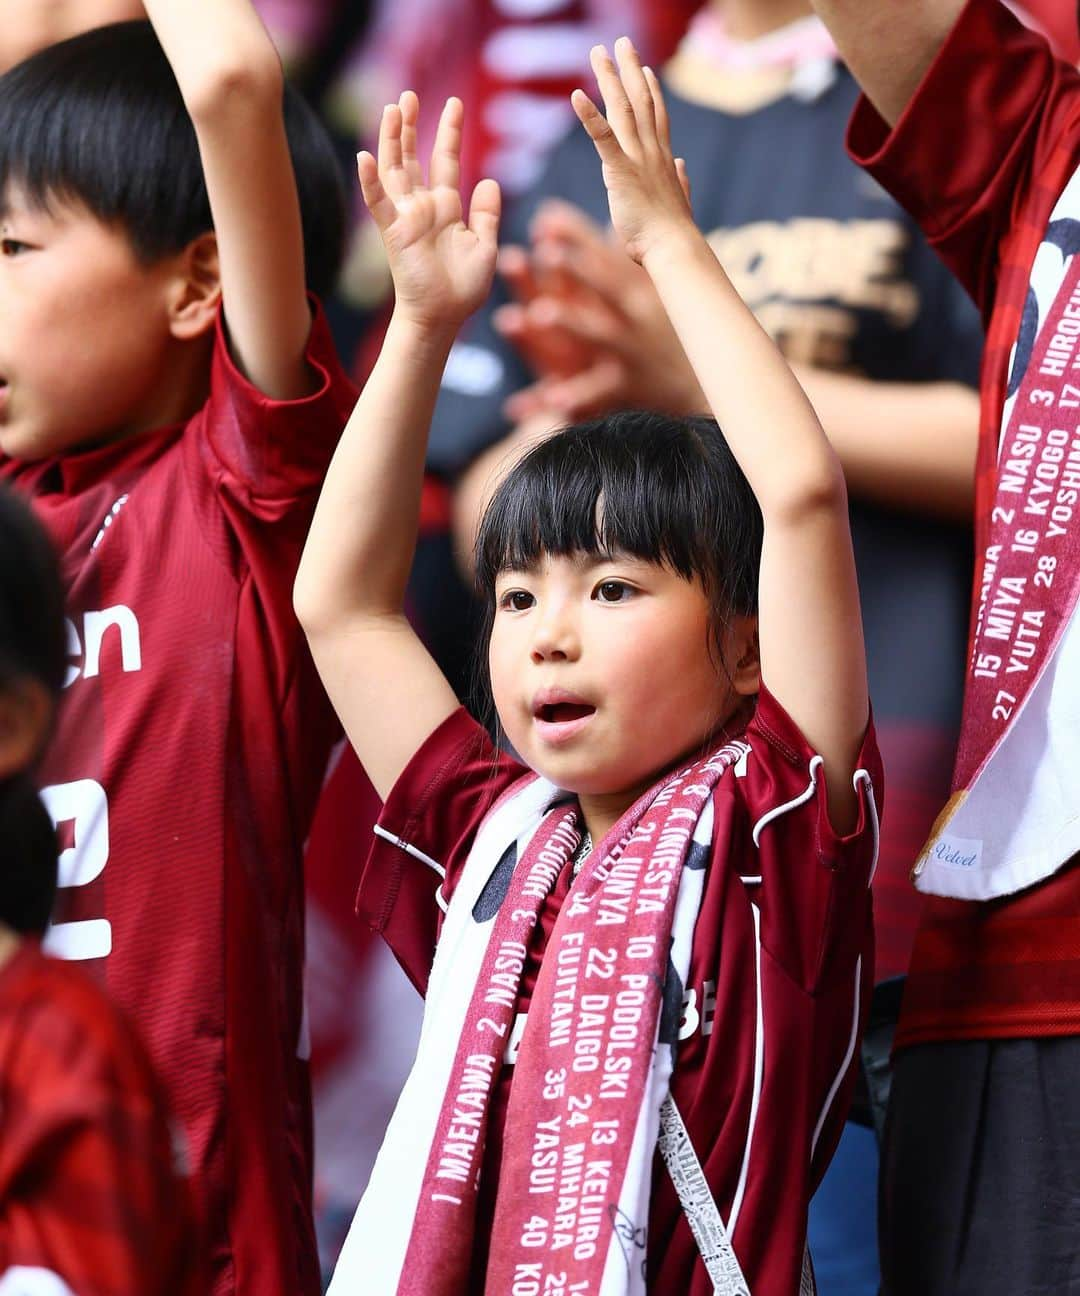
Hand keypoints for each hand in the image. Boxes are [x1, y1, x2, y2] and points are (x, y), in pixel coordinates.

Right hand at [358, 92, 500, 327]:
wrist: (443, 317)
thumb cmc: (463, 289)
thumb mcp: (486, 247)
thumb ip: (487, 214)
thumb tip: (490, 181)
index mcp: (446, 208)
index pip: (446, 160)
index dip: (449, 132)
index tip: (455, 103)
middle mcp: (423, 207)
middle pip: (414, 157)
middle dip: (412, 126)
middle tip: (410, 95)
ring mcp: (405, 217)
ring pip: (395, 169)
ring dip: (392, 139)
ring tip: (393, 108)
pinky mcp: (393, 231)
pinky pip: (378, 202)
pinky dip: (370, 180)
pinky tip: (364, 155)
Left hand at [496, 202, 704, 420]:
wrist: (704, 387)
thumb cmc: (682, 324)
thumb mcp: (681, 273)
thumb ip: (670, 225)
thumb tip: (678, 165)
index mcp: (643, 287)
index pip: (607, 254)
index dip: (578, 235)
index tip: (546, 217)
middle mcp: (638, 314)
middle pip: (604, 286)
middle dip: (576, 268)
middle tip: (545, 251)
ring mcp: (633, 349)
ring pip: (598, 335)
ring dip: (569, 325)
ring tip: (540, 315)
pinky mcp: (629, 386)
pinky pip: (597, 394)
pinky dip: (573, 398)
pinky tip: (552, 402)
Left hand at [572, 39, 692, 265]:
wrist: (673, 247)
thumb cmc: (673, 235)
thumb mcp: (678, 202)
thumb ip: (680, 182)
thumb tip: (682, 167)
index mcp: (663, 160)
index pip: (657, 117)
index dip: (651, 91)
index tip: (646, 70)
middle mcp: (652, 151)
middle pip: (640, 101)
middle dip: (630, 69)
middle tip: (622, 43)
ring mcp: (638, 158)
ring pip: (622, 108)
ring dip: (609, 78)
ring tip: (598, 52)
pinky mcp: (621, 171)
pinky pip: (603, 137)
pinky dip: (589, 115)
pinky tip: (576, 95)